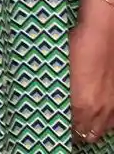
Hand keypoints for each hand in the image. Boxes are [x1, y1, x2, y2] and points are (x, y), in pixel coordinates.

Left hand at [70, 15, 113, 143]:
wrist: (103, 33)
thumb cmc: (79, 47)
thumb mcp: (63, 69)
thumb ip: (64, 91)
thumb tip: (60, 100)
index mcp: (81, 104)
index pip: (72, 128)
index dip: (66, 129)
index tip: (60, 127)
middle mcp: (99, 110)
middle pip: (89, 133)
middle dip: (80, 133)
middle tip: (72, 129)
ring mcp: (113, 104)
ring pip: (104, 128)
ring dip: (95, 128)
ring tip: (86, 125)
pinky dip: (108, 120)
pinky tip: (102, 117)